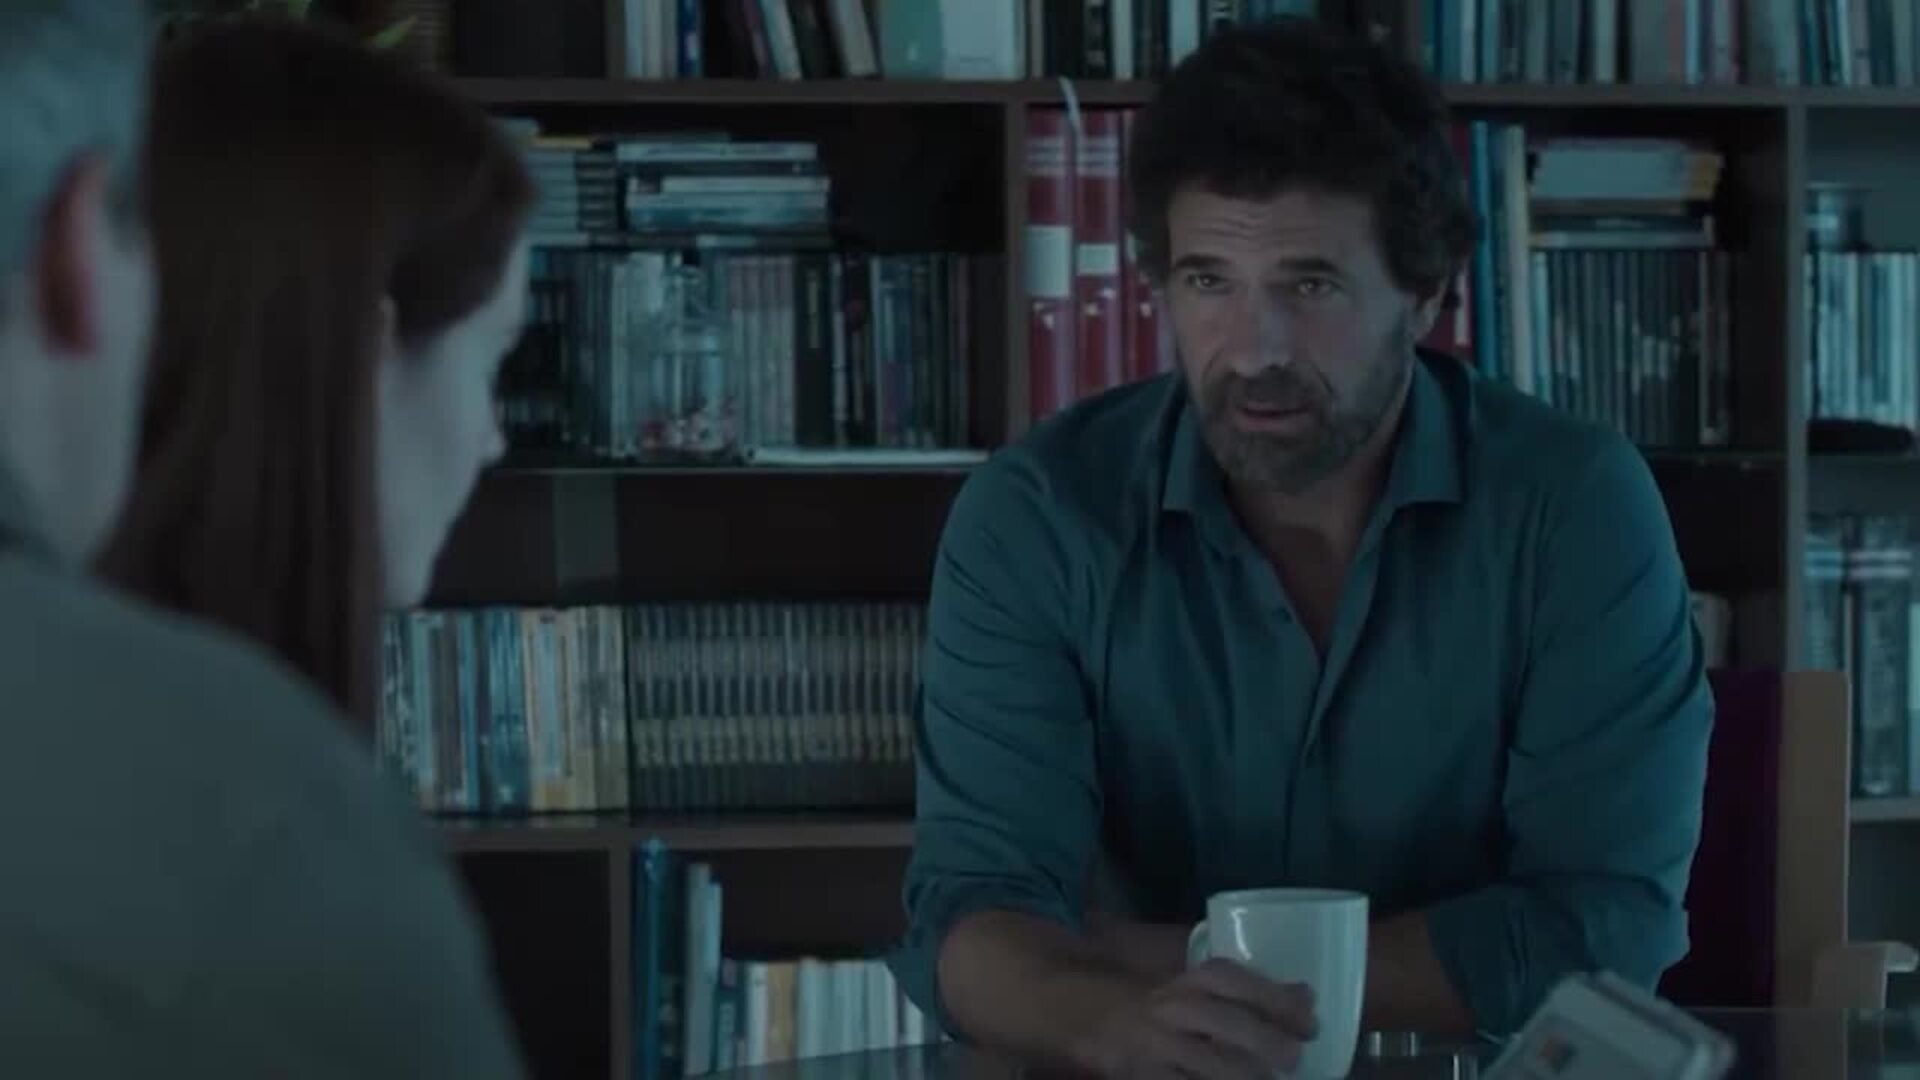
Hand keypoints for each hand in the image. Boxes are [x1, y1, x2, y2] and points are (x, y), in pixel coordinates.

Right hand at [1070, 958, 1318, 1078]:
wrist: (1088, 1015)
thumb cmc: (1161, 1003)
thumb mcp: (1201, 988)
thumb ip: (1251, 993)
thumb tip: (1306, 997)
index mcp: (1191, 980)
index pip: (1238, 983)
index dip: (1278, 1001)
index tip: (1310, 1022)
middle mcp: (1175, 1008)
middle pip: (1230, 1025)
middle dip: (1270, 1046)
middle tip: (1293, 1061)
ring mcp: (1158, 1045)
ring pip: (1214, 1066)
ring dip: (1249, 1078)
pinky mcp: (1144, 1077)